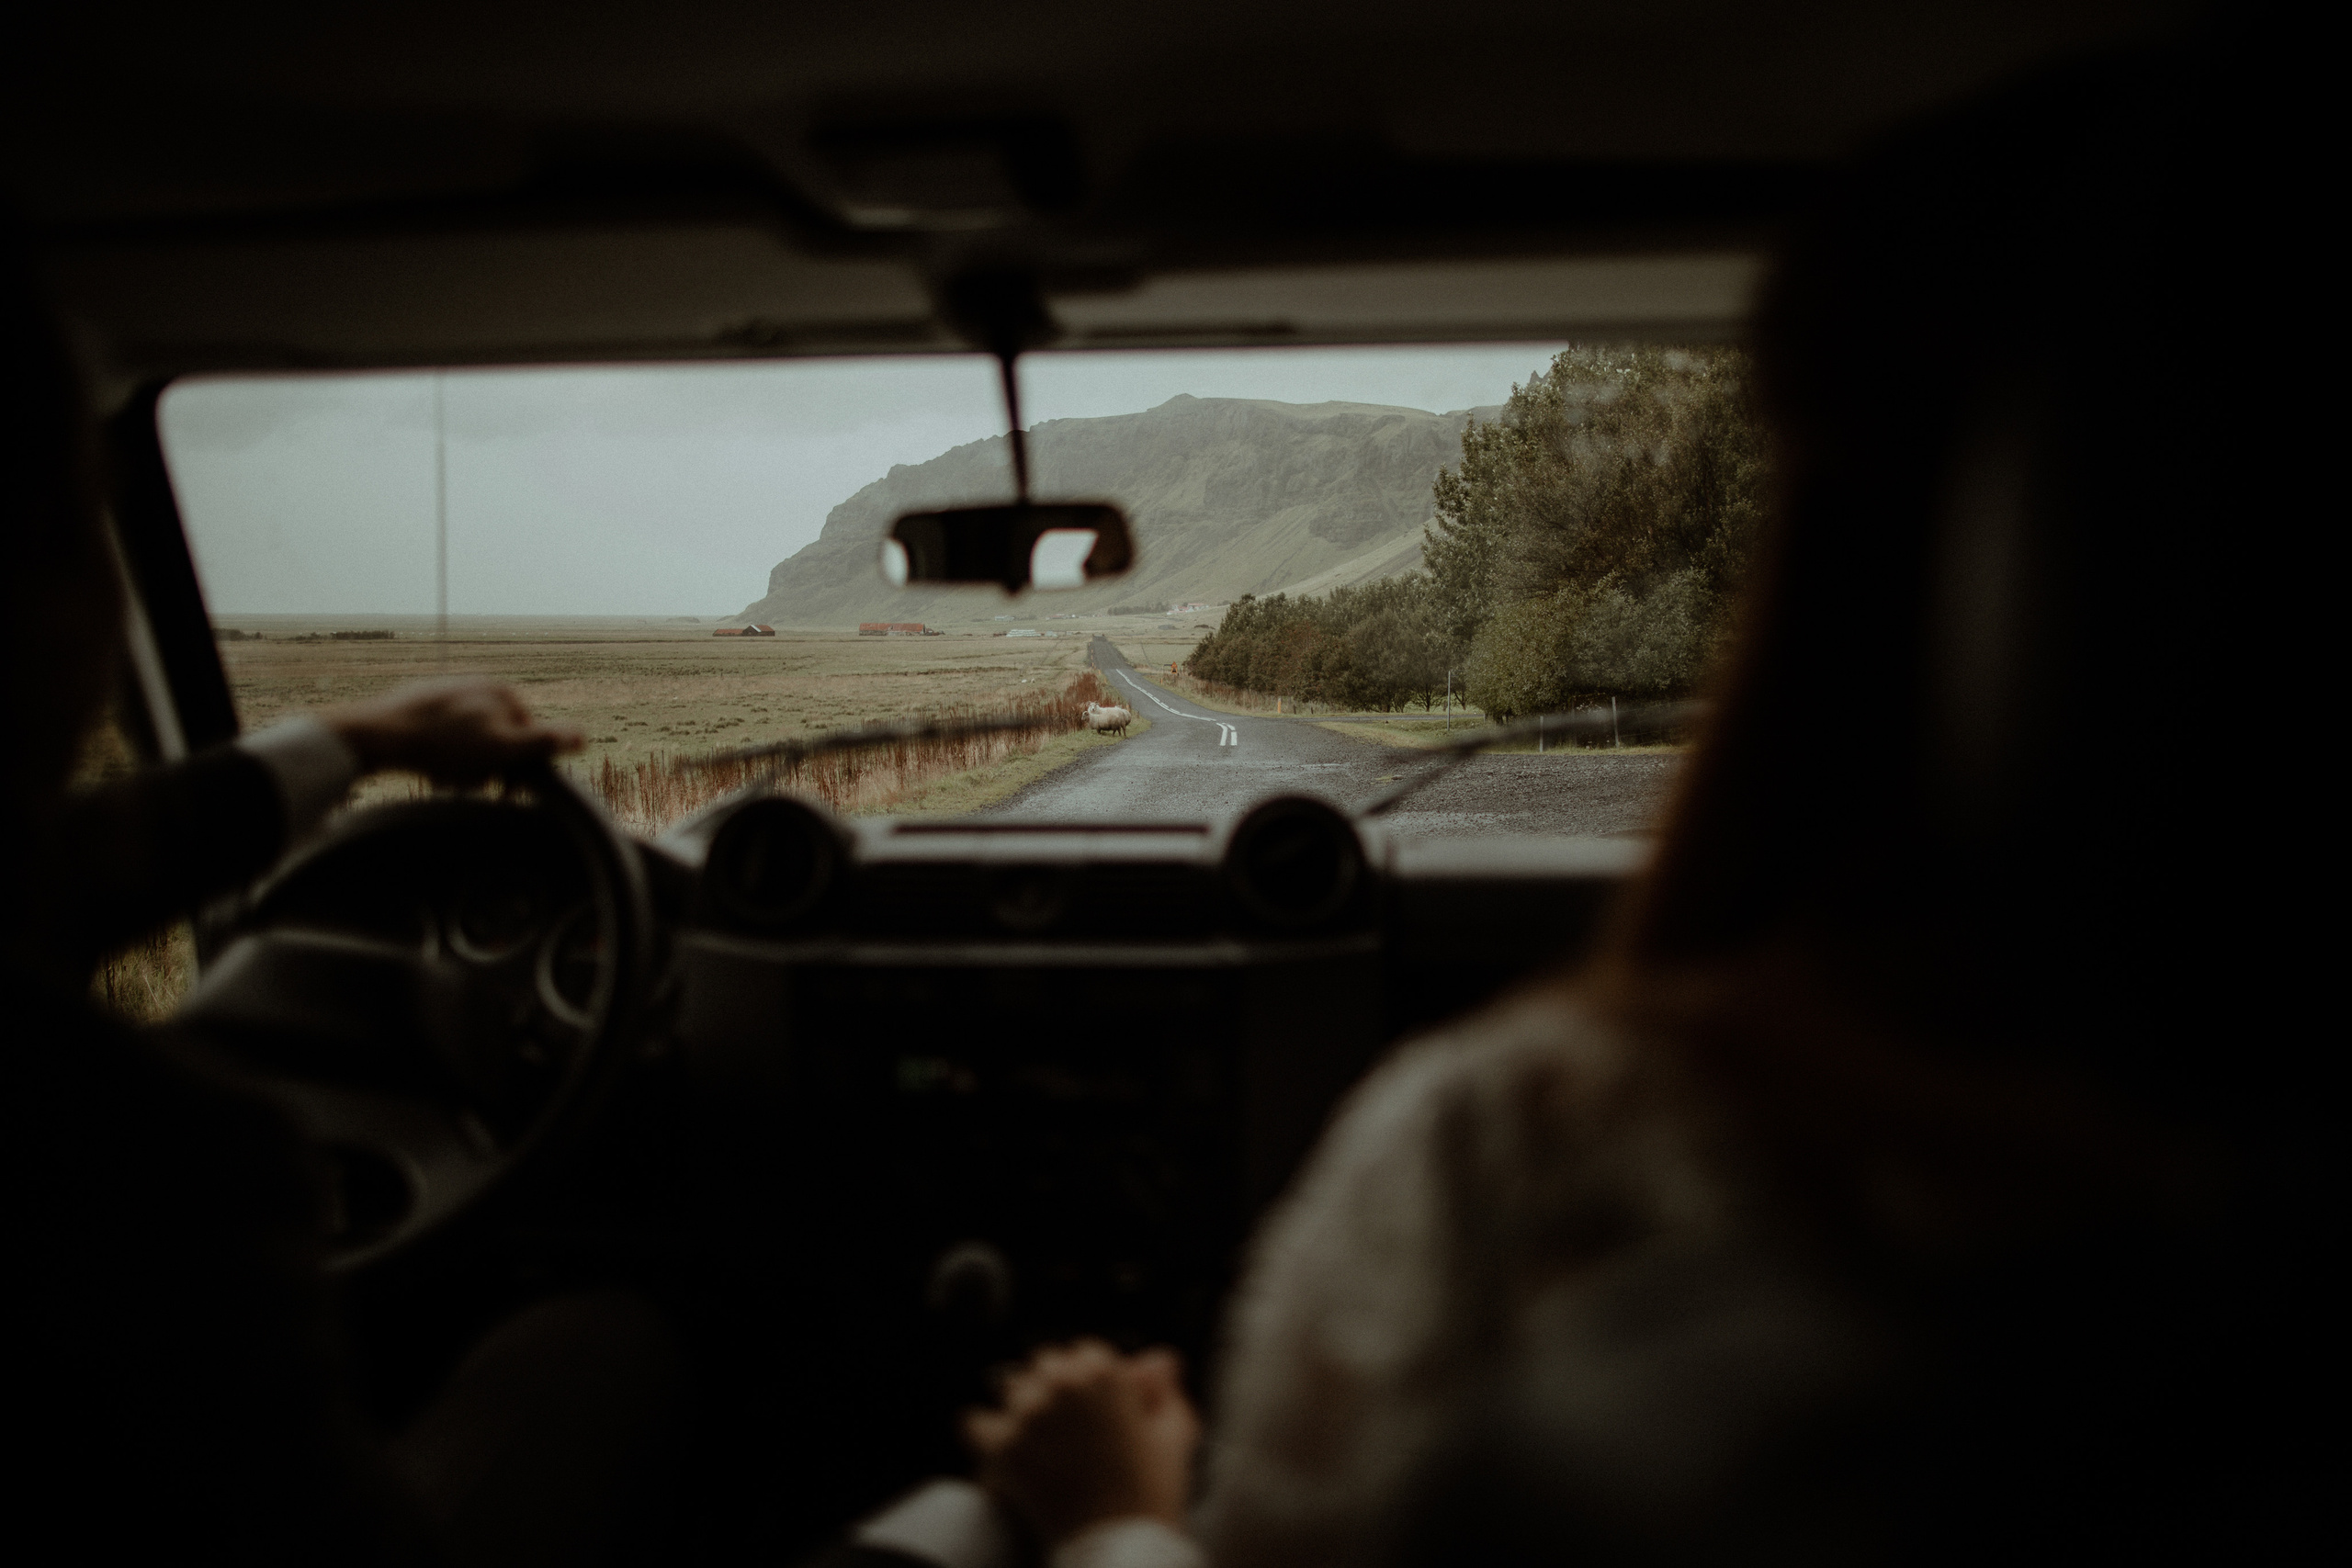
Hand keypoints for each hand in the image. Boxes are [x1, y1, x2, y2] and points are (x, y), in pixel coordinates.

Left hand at [321, 678, 584, 784]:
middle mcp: (478, 684)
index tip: (502, 792)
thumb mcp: (503, 748)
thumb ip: (543, 743)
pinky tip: (427, 769)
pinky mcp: (421, 703)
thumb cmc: (446, 745)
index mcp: (504, 692)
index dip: (520, 769)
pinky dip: (441, 755)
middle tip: (466, 787)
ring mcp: (448, 691)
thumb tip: (583, 737)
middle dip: (488, 768)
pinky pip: (443, 735)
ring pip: (470, 740)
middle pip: (498, 738)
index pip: (528, 738)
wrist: (380, 734)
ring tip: (443, 781)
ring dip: (463, 767)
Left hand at [964, 1339, 1200, 1545]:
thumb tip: (1159, 1358)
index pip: (1083, 1351)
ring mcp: (1030, 1414)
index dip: (1089, 1380)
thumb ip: (1166, 1389)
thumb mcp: (1173, 1435)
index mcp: (1105, 1374)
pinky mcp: (1003, 1446)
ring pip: (1011, 1389)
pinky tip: (1003, 1450)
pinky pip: (973, 1422)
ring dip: (1022, 1409)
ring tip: (1040, 1443)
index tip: (1091, 1405)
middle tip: (1066, 1427)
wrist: (1119, 1545)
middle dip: (1053, 1389)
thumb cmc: (1149, 1493)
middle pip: (1044, 1364)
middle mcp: (1064, 1384)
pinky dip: (984, 1434)